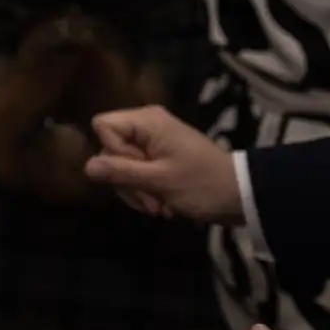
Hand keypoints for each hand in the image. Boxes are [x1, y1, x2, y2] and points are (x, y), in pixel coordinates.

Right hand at [84, 105, 241, 223]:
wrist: (242, 196)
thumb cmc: (202, 184)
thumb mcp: (160, 180)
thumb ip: (121, 172)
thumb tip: (86, 166)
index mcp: (147, 121)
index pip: (103, 126)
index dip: (112, 152)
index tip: (138, 172)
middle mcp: (147, 125)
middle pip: (111, 148)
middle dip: (125, 179)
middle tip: (151, 202)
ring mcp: (153, 142)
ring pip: (121, 164)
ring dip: (136, 190)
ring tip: (159, 208)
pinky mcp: (160, 158)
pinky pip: (136, 171)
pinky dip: (145, 190)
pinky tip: (162, 205)